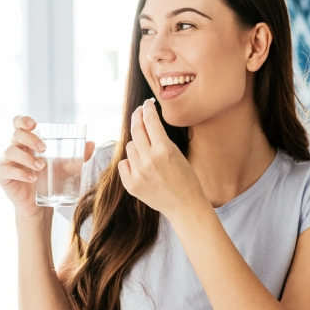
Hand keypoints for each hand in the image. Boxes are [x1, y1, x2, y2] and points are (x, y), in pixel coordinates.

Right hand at [0, 115, 94, 219]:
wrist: (39, 206)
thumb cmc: (49, 181)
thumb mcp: (65, 168)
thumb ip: (77, 157)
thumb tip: (92, 144)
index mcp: (27, 142)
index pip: (18, 124)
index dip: (23, 120)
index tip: (34, 124)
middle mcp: (14, 148)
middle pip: (16, 135)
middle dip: (30, 139)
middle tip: (45, 149)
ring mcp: (6, 162)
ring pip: (10, 151)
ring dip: (27, 158)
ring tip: (41, 167)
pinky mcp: (2, 176)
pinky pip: (5, 170)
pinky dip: (19, 173)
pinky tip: (32, 178)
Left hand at [118, 99, 207, 220]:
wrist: (185, 206)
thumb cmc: (186, 179)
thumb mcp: (177, 153)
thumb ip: (160, 140)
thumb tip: (145, 123)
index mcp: (164, 149)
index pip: (150, 121)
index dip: (147, 109)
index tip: (146, 104)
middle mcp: (149, 159)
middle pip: (136, 130)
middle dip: (137, 118)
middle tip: (138, 113)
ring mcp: (138, 173)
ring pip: (129, 147)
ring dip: (137, 146)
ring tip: (149, 155)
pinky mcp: (131, 184)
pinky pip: (124, 164)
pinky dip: (131, 163)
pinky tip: (142, 168)